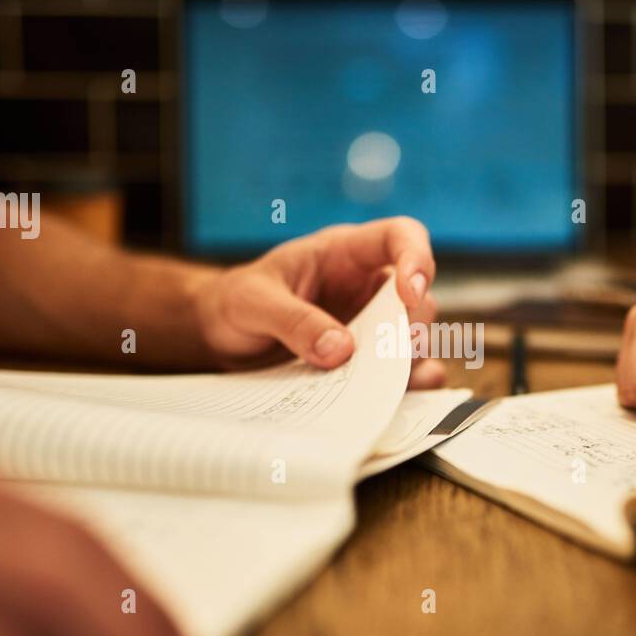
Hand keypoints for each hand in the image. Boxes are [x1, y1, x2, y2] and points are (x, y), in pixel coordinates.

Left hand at [195, 216, 445, 388]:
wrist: (218, 336)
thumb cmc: (236, 302)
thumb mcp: (253, 302)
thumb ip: (294, 320)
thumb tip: (341, 350)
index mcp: (343, 254)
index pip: (399, 237)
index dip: (416, 258)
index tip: (410, 293)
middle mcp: (365, 288)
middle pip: (418, 298)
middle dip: (411, 325)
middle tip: (390, 352)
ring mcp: (369, 327)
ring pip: (414, 338)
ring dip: (408, 361)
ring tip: (384, 382)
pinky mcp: (364, 363)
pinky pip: (399, 373)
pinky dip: (407, 387)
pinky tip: (402, 398)